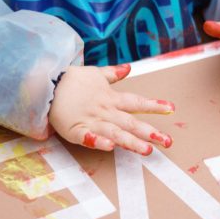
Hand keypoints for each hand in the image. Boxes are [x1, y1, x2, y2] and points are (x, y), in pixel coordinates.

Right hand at [49, 64, 174, 154]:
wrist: (48, 83)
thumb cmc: (73, 80)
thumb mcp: (95, 74)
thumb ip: (113, 74)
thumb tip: (128, 68)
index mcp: (111, 98)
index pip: (136, 102)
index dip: (154, 105)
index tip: (171, 109)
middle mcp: (105, 110)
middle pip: (130, 122)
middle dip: (149, 132)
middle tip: (168, 141)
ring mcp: (91, 120)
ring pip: (114, 132)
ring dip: (130, 141)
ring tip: (146, 150)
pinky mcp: (75, 129)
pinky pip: (87, 137)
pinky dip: (97, 141)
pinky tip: (108, 147)